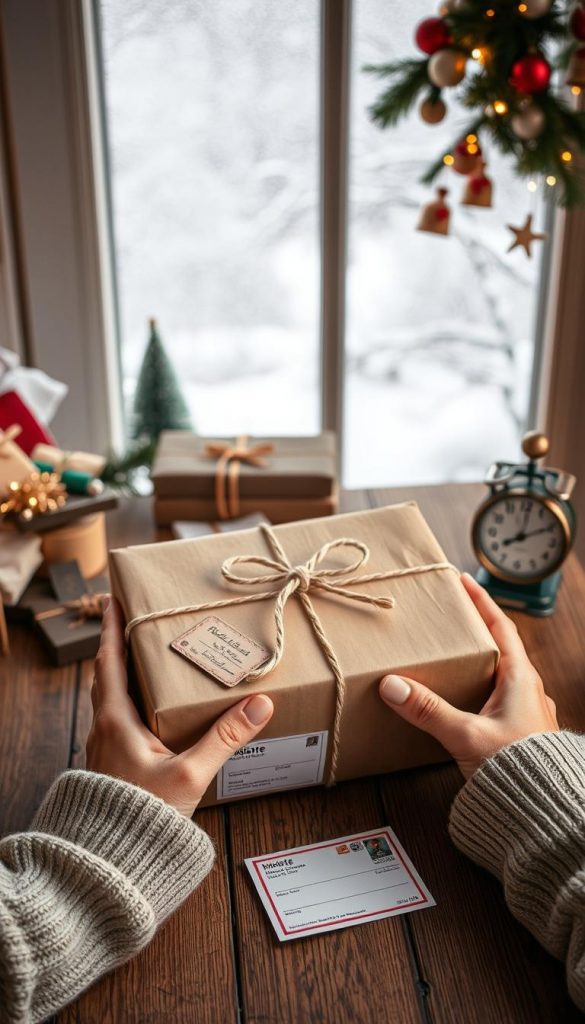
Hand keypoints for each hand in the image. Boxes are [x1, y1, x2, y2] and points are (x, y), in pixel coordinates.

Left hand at [86, 597, 273, 815]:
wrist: (112, 861)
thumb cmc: (144, 817)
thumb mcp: (191, 775)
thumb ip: (225, 738)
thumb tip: (260, 704)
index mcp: (115, 718)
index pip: (110, 660)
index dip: (111, 627)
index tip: (114, 598)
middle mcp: (103, 726)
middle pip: (106, 673)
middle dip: (117, 644)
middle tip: (133, 620)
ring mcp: (104, 747)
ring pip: (109, 697)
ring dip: (121, 672)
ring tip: (144, 658)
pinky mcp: (111, 765)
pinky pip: (115, 718)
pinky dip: (127, 699)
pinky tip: (148, 709)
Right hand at [378, 572, 558, 779]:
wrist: (545, 809)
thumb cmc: (516, 769)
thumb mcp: (465, 735)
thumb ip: (427, 710)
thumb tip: (392, 685)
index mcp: (521, 678)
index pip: (501, 626)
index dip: (481, 601)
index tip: (463, 580)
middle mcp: (529, 690)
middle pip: (501, 649)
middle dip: (476, 632)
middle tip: (450, 621)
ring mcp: (528, 712)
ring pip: (501, 676)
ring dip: (478, 664)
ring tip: (449, 661)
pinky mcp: (521, 733)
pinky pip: (499, 700)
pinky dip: (479, 692)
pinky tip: (462, 704)